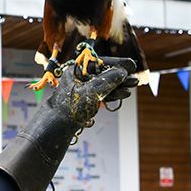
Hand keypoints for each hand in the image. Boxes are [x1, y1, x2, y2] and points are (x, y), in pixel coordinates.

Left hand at [0, 56, 137, 190]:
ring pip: (103, 84)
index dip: (116, 63)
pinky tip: (123, 94)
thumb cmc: (69, 108)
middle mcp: (78, 78)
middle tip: (135, 77)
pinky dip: (111, 94)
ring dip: (118, 86)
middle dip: (119, 76)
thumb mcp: (91, 92)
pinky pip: (100, 94)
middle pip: (102, 73)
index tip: (130, 65)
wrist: (56, 129)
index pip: (98, 62)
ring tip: (132, 86)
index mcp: (75, 70)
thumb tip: (122, 71)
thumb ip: (107, 80)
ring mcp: (80, 90)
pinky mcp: (83, 101)